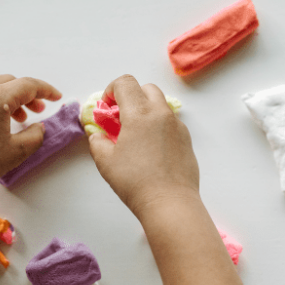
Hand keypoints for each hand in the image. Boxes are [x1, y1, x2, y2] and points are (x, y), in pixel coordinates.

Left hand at [0, 75, 60, 192]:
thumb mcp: (17, 151)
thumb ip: (36, 134)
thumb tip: (38, 126)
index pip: (28, 85)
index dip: (46, 90)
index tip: (57, 97)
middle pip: (10, 82)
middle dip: (28, 94)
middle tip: (38, 109)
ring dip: (10, 98)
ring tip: (18, 118)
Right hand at [88, 75, 199, 217]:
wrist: (169, 202)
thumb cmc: (135, 182)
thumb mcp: (105, 161)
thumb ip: (97, 141)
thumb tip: (98, 135)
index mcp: (140, 113)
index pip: (125, 83)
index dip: (111, 90)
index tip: (106, 108)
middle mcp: (162, 114)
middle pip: (146, 88)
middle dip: (131, 97)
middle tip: (120, 119)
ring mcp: (177, 126)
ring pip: (161, 105)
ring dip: (146, 111)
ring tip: (135, 135)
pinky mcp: (186, 139)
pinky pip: (171, 123)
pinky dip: (159, 125)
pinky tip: (151, 148)